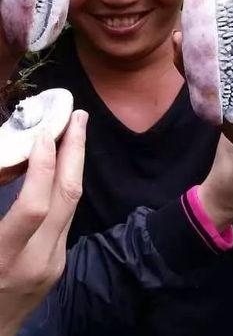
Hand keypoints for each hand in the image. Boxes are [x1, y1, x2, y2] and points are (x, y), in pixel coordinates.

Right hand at [0, 110, 86, 335]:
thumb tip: (8, 167)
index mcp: (5, 259)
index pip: (34, 207)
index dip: (41, 168)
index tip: (43, 134)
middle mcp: (37, 260)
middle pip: (67, 197)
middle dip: (75, 151)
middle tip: (78, 116)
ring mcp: (53, 263)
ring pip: (72, 204)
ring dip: (74, 164)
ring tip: (75, 131)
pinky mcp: (59, 263)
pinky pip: (66, 216)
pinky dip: (64, 185)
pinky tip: (63, 165)